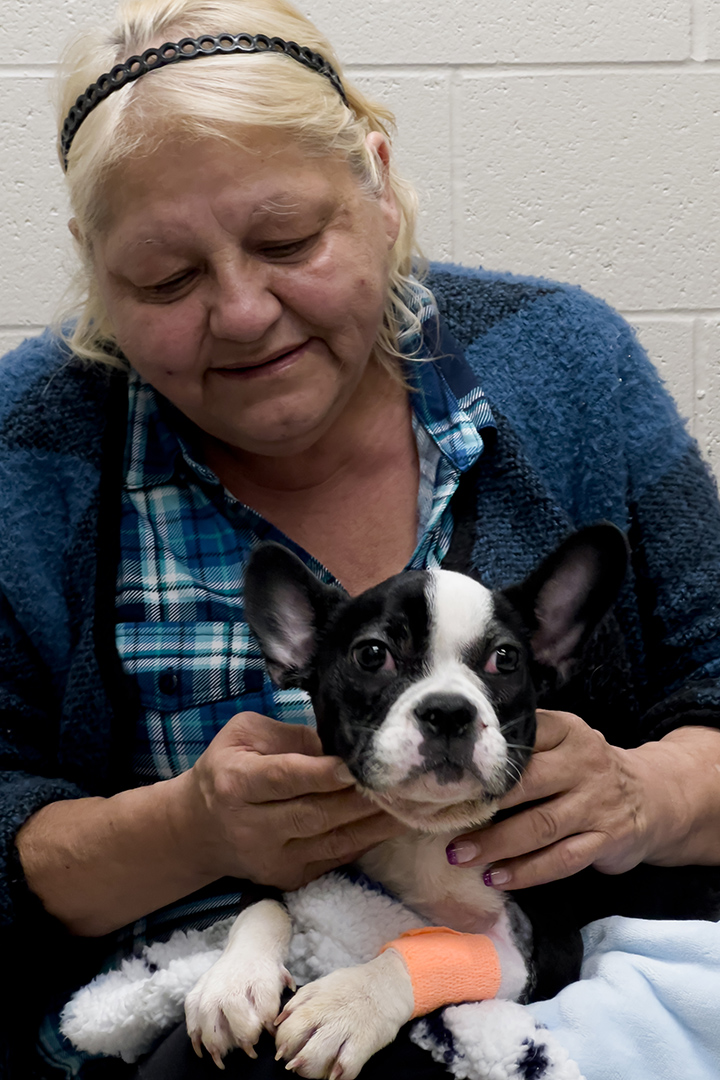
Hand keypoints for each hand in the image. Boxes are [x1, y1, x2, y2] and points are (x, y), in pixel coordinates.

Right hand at [174, 712, 404, 889]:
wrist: (199, 829)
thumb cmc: (227, 768)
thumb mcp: (244, 736)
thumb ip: (290, 736)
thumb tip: (338, 745)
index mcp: (235, 783)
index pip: (285, 778)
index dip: (323, 773)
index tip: (357, 764)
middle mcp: (252, 826)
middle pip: (315, 813)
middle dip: (362, 799)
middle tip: (403, 781)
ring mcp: (272, 858)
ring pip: (333, 841)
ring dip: (376, 823)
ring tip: (414, 803)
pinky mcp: (289, 877)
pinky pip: (336, 857)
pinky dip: (368, 840)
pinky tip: (397, 822)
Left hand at [446, 710, 665, 889]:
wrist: (651, 796)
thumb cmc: (585, 769)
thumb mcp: (563, 742)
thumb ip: (526, 744)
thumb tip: (458, 759)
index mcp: (567, 731)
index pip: (525, 736)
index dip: (486, 757)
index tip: (451, 774)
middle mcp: (584, 764)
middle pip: (528, 782)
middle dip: (484, 805)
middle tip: (445, 820)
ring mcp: (597, 803)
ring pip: (541, 826)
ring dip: (497, 844)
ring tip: (461, 856)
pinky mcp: (607, 839)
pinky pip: (562, 859)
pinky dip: (527, 872)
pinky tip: (498, 878)